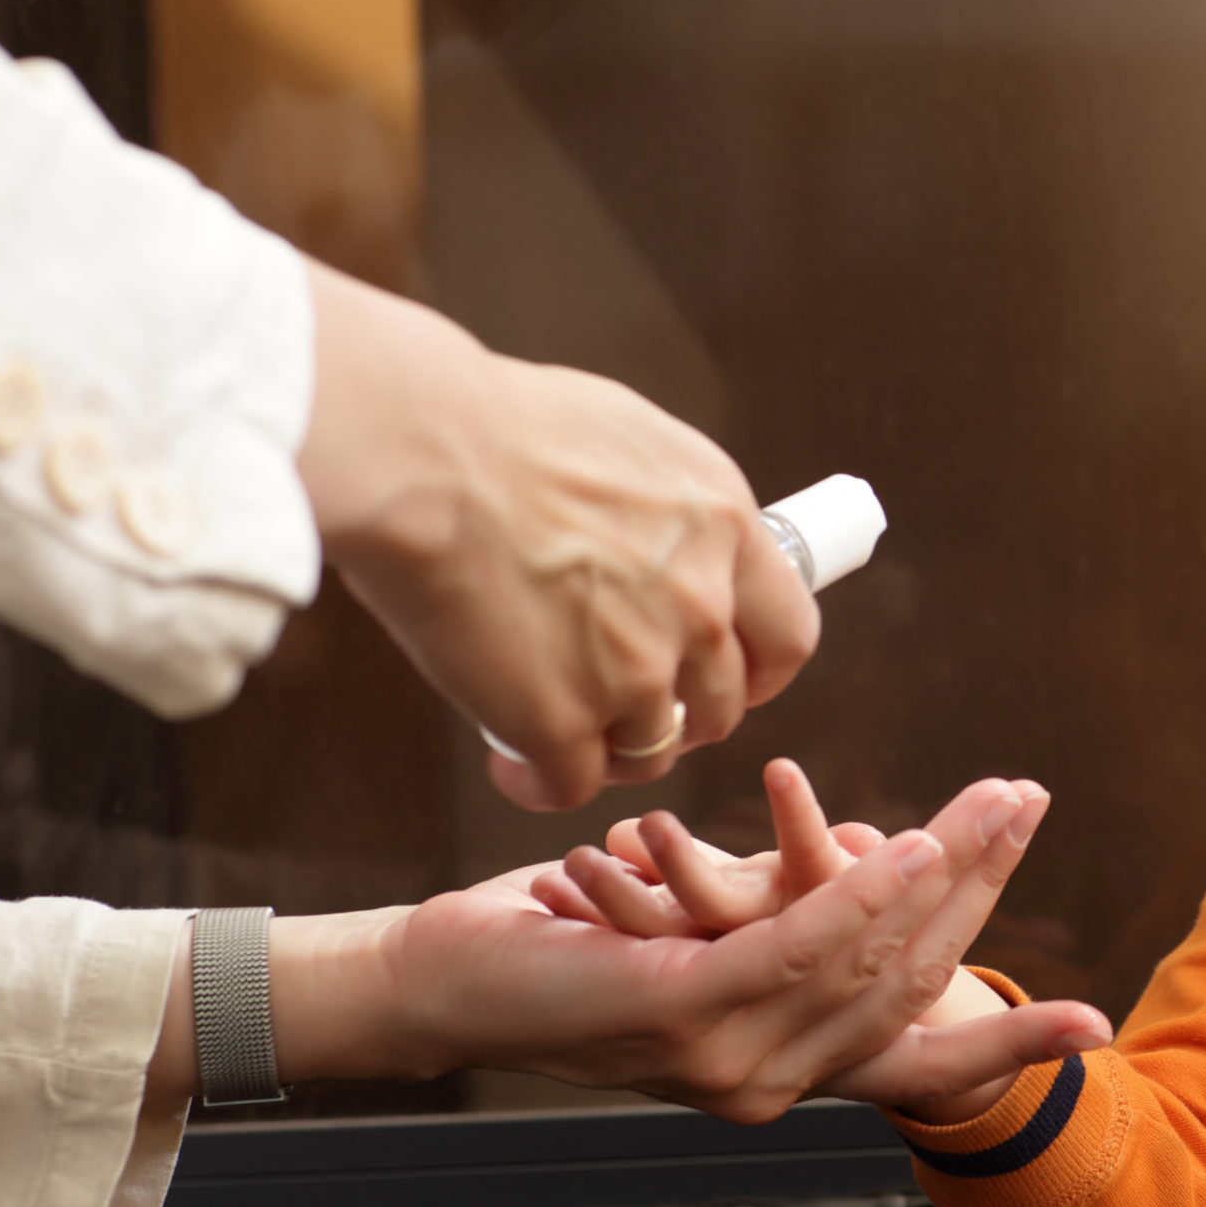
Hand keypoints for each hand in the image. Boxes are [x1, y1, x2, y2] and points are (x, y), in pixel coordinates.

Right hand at [296, 261, 819, 809]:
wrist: (417, 450)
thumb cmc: (493, 423)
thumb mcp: (624, 438)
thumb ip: (664, 506)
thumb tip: (661, 533)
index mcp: (724, 526)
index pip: (787, 633)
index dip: (759, 671)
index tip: (731, 679)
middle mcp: (700, 603)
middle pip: (720, 704)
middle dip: (679, 715)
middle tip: (625, 704)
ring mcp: (637, 669)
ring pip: (650, 751)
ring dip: (611, 749)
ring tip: (559, 726)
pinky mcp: (561, 720)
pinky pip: (570, 784)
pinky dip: (540, 783)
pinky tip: (510, 764)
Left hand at [539, 761, 1092, 1117]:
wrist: (443, 985)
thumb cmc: (567, 949)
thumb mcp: (693, 936)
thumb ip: (773, 924)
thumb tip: (851, 867)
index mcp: (780, 1075)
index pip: (918, 1065)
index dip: (1011, 1047)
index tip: (1095, 1031)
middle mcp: (768, 1087)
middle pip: (911, 983)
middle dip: (983, 885)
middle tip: (1030, 804)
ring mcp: (730, 1063)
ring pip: (870, 961)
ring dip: (940, 877)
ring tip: (987, 813)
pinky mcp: (690, 1011)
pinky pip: (804, 945)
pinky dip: (865, 890)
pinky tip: (905, 839)